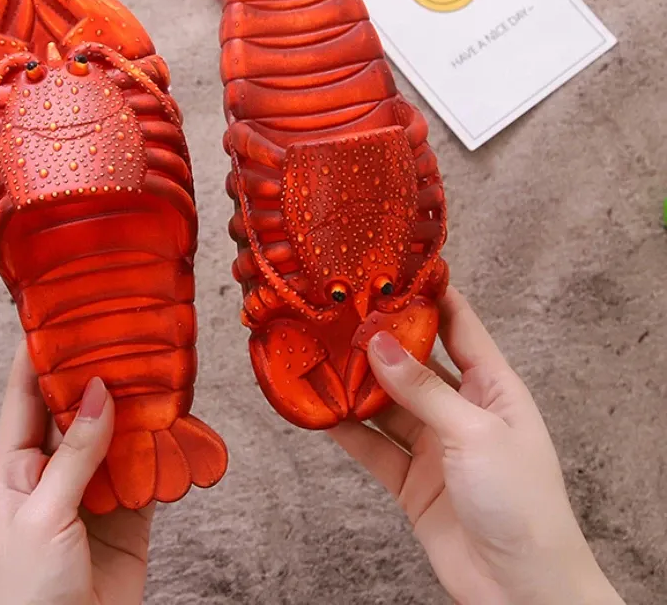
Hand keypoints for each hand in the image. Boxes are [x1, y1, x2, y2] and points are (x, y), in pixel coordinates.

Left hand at [0, 341, 153, 604]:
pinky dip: (159, 444)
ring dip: (134, 404)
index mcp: (15, 467)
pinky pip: (144, 464)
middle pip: (76, 407)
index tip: (59, 316)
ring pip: (115, 431)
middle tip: (122, 334)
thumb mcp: (44, 514)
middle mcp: (54, 469)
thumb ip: (75, 452)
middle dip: (97, 372)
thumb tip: (101, 392)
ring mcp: (92, 486)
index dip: (38, 355)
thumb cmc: (29, 593)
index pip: (24, 396)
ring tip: (153, 368)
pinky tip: (173, 422)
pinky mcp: (127, 507)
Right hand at [330, 287, 624, 604]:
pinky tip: (321, 412)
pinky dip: (347, 430)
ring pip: (388, 403)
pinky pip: (374, 445)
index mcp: (492, 387)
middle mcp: (461, 409)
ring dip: (356, 385)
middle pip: (414, 363)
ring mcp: (434, 444)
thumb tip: (380, 344)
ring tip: (320, 357)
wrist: (522, 590)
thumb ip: (423, 390)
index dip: (431, 296)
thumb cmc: (522, 502)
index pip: (460, 326)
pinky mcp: (412, 480)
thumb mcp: (474, 432)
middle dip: (380, 340)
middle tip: (340, 314)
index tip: (395, 269)